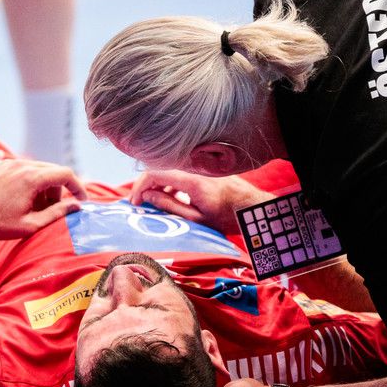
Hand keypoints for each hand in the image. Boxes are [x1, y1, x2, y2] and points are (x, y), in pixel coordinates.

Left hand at [0, 158, 85, 239]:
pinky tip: (15, 199)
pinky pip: (19, 169)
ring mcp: (7, 162)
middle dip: (57, 191)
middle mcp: (21, 164)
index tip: (80, 201)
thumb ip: (56, 213)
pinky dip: (26, 181)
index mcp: (32, 178)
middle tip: (51, 210)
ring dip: (41, 186)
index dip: (78, 187)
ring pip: (36, 169)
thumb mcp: (30, 224)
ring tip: (31, 207)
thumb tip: (76, 207)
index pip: (66, 174)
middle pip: (51, 171)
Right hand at [130, 169, 273, 233]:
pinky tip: (168, 197)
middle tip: (138, 204)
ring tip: (151, 203)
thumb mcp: (196, 218)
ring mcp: (198, 167)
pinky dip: (168, 183)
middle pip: (159, 170)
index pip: (155, 173)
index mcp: (191, 180)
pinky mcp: (202, 170)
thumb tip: (148, 197)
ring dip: (156, 185)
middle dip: (144, 186)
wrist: (252, 208)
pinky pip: (179, 172)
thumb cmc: (227, 217)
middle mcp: (193, 168)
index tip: (134, 202)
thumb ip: (169, 206)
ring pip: (168, 171)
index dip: (139, 187)